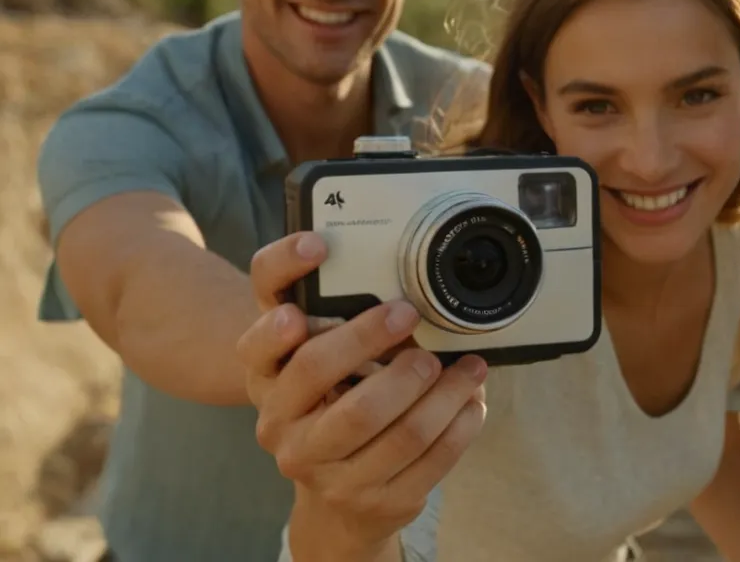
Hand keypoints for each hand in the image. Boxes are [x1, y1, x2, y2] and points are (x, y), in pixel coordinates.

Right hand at [237, 232, 488, 558]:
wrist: (335, 498)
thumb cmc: (335, 406)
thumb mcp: (322, 364)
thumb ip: (335, 323)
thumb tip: (402, 290)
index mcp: (266, 382)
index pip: (255, 340)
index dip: (278, 301)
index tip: (315, 250)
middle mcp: (281, 427)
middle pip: (318, 372)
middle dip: (369, 335)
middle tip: (409, 313)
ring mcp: (324, 471)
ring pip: (394, 429)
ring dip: (442, 391)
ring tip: (470, 366)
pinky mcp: (372, 501)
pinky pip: (428, 461)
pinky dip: (459, 425)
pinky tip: (472, 402)